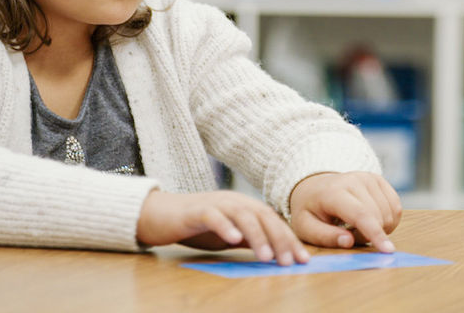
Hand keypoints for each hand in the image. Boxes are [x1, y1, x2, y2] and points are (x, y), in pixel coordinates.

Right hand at [137, 189, 309, 265]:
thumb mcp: (228, 235)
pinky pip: (213, 215)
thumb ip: (249, 240)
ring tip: (266, 257)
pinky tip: (234, 239)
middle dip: (279, 238)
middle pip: (262, 215)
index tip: (303, 259)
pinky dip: (225, 225)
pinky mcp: (195, 210)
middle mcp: (231, 200)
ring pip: (242, 214)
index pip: (271, 220)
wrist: (159, 214)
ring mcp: (214, 203)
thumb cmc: (195, 226)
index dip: (289, 238)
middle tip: (289, 262)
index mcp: (242, 206)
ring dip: (257, 235)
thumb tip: (276, 254)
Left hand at [289, 172, 401, 252]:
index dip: (374, 233)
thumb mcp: (306, 227)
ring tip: (356, 225)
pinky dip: (388, 219)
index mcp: (333, 192)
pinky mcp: (378, 179)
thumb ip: (325, 236)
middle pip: (378, 217)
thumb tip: (348, 241)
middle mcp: (352, 180)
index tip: (388, 251)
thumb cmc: (310, 210)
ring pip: (390, 214)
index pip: (359, 213)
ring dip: (379, 228)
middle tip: (349, 233)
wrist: (313, 187)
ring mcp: (367, 177)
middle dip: (369, 235)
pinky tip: (370, 218)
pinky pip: (396, 207)